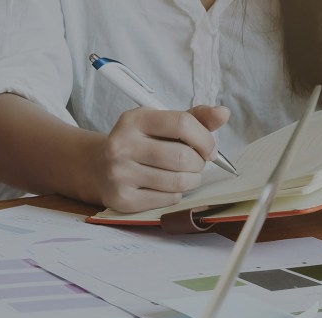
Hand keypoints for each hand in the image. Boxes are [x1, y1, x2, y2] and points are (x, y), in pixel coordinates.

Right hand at [90, 105, 230, 212]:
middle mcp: (122, 145)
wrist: (98, 168)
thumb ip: (193, 118)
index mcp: (134, 120)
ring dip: (191, 180)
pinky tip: (166, 187)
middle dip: (199, 163)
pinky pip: (167, 199)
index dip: (205, 139)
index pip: (183, 124)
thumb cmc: (139, 143)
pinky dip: (176, 194)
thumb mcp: (160, 124)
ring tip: (185, 175)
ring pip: (178, 182)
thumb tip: (222, 113)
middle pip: (182, 157)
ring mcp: (120, 174)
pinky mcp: (122, 198)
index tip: (209, 149)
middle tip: (195, 164)